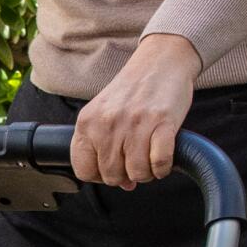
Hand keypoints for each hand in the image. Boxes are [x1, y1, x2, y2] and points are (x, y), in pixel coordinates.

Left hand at [71, 34, 199, 187]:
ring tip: (149, 159)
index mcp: (87, 122)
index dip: (100, 176)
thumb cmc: (133, 90)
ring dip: (146, 173)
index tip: (113, 168)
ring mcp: (135, 122)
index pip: (84, 170)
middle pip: (112, 176)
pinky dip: (163, 167)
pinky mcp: (162, 122)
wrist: (160, 61)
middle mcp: (108, 123)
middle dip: (126, 176)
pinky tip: (163, 159)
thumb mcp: (105, 113)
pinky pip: (160, 163)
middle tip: (136, 161)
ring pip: (137, 173)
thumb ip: (104, 147)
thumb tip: (124, 184)